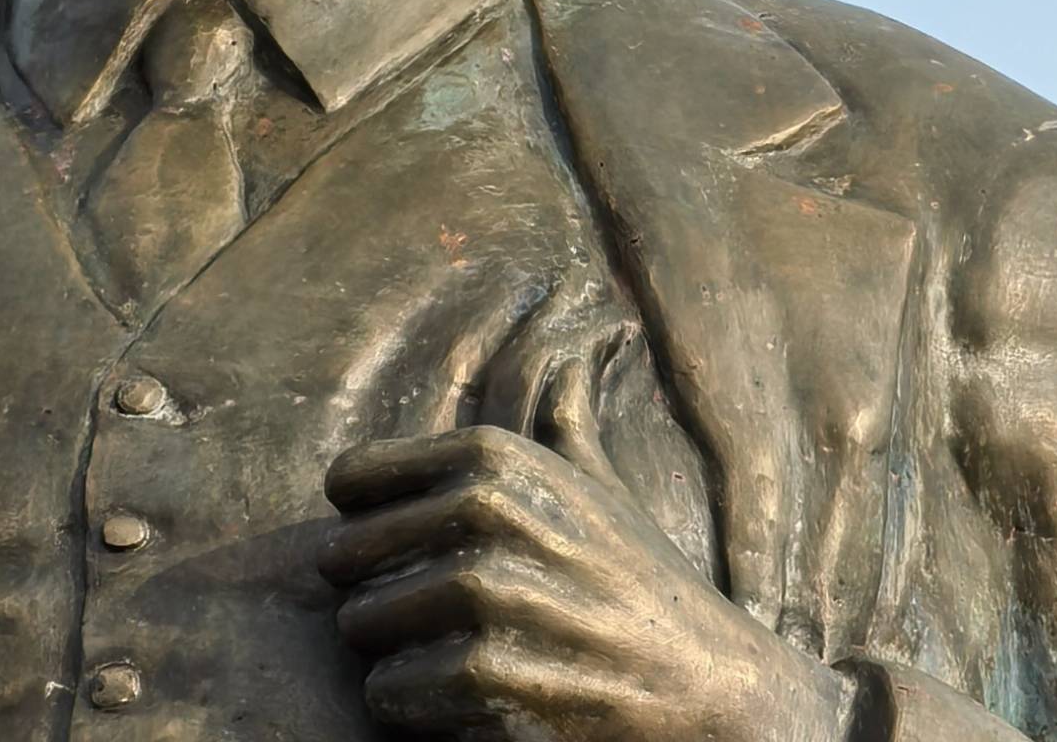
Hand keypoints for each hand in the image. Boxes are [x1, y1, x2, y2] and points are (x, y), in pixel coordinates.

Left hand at [320, 423, 856, 740]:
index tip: (388, 549)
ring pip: (362, 627)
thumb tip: (570, 352)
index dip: (359, 519)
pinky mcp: (492, 674)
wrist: (711, 688)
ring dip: (384, 656)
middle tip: (400, 619)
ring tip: (428, 660)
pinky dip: (407, 705)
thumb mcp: (604, 488)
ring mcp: (492, 594)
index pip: (353, 476)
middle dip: (365, 596)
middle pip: (345, 557)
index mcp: (499, 458)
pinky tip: (450, 702)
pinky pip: (391, 691)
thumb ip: (564, 422)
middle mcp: (490, 513)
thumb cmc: (642, 586)